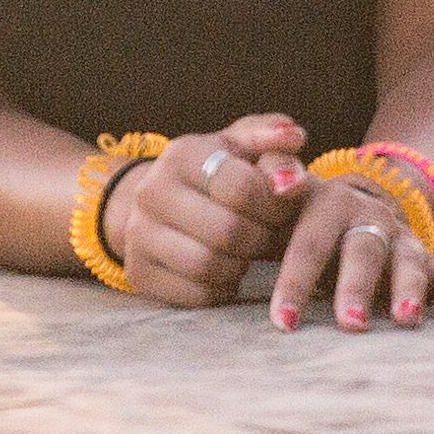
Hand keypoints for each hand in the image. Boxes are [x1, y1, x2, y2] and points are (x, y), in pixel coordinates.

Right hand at [100, 116, 306, 305]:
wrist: (162, 202)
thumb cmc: (219, 172)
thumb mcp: (243, 147)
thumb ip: (273, 140)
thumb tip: (295, 138)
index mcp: (180, 154)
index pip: (241, 188)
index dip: (274, 205)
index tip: (281, 207)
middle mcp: (150, 191)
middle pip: (228, 231)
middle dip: (260, 237)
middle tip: (267, 233)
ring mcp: (138, 234)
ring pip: (209, 266)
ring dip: (241, 264)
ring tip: (246, 250)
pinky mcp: (138, 273)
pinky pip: (196, 295)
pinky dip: (222, 288)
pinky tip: (226, 270)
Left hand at [268, 174, 433, 334]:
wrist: (350, 199)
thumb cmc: (302, 210)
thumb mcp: (284, 190)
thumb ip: (275, 175)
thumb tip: (277, 180)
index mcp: (327, 204)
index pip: (309, 244)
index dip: (296, 281)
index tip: (284, 321)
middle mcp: (368, 219)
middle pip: (362, 253)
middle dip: (356, 289)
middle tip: (350, 325)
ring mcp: (400, 239)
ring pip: (407, 263)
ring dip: (408, 290)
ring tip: (406, 319)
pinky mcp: (425, 259)